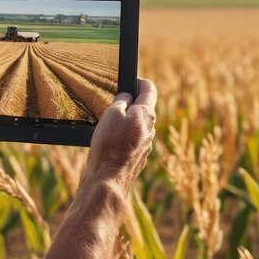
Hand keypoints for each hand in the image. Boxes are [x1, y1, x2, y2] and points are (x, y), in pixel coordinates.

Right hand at [86, 78, 156, 194]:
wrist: (108, 178)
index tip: (132, 79)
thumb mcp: (112, 114)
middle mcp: (151, 129)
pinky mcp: (138, 158)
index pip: (149, 90)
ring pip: (138, 126)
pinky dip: (124, 136)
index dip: (140, 82)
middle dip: (132, 102)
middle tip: (116, 100)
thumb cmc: (109, 144)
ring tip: (110, 122)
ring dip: (127, 121)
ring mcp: (146, 145)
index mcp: (146, 114)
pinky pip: (133, 140)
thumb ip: (121, 101)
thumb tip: (127, 97)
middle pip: (145, 109)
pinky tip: (111, 141)